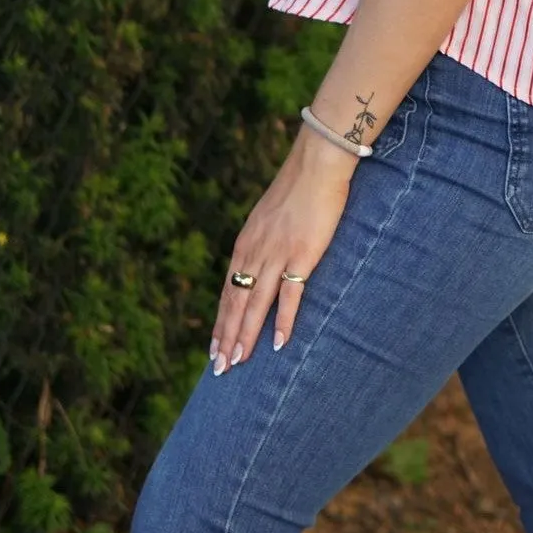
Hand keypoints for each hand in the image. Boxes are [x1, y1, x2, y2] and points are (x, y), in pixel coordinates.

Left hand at [210, 129, 355, 373]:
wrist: (317, 164)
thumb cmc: (299, 188)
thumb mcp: (270, 216)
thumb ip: (263, 240)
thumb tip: (260, 260)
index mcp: (246, 243)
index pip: (228, 290)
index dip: (221, 321)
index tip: (215, 347)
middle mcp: (254, 252)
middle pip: (235, 302)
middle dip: (226, 337)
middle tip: (220, 368)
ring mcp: (277, 254)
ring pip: (255, 303)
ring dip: (245, 336)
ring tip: (238, 362)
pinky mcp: (301, 254)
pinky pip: (289, 294)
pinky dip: (282, 320)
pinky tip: (277, 343)